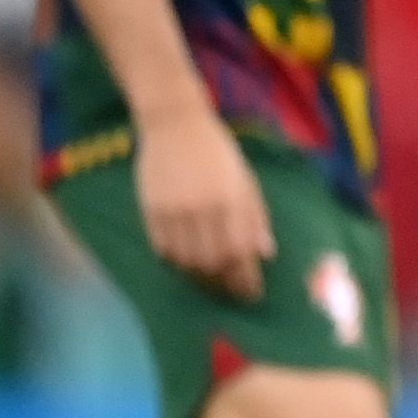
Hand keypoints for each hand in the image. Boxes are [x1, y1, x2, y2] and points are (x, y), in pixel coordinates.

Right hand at [138, 109, 271, 300]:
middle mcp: (202, 207)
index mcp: (232, 199)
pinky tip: (186, 261)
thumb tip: (266, 253)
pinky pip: (162, 248)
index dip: (246, 279)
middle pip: (212, 262)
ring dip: (200, 276)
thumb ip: (256, 216)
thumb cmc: (218, 152)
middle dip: (224, 284)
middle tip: (231, 292)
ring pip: (186, 260)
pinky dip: (175, 261)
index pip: (241, 252)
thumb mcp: (246, 179)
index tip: (251, 293)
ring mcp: (173, 209)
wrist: (175, 124)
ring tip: (211, 280)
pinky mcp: (150, 208)